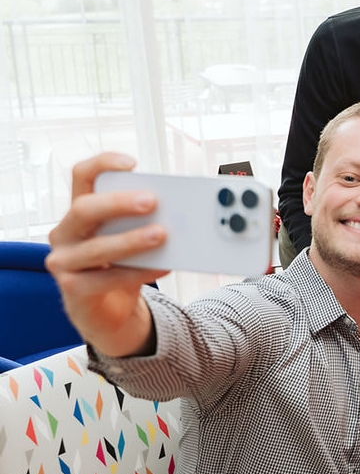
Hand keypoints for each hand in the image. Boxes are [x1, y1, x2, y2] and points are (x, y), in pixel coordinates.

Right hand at [44, 153, 168, 355]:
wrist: (109, 310)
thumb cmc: (123, 264)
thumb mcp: (132, 237)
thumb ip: (146, 221)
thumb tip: (181, 212)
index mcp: (80, 210)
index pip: (82, 176)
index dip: (103, 164)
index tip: (133, 163)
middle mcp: (65, 232)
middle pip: (84, 208)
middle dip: (119, 203)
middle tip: (152, 201)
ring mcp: (63, 262)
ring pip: (96, 247)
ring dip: (132, 239)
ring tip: (162, 235)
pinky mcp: (73, 290)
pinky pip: (106, 279)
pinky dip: (138, 272)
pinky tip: (163, 266)